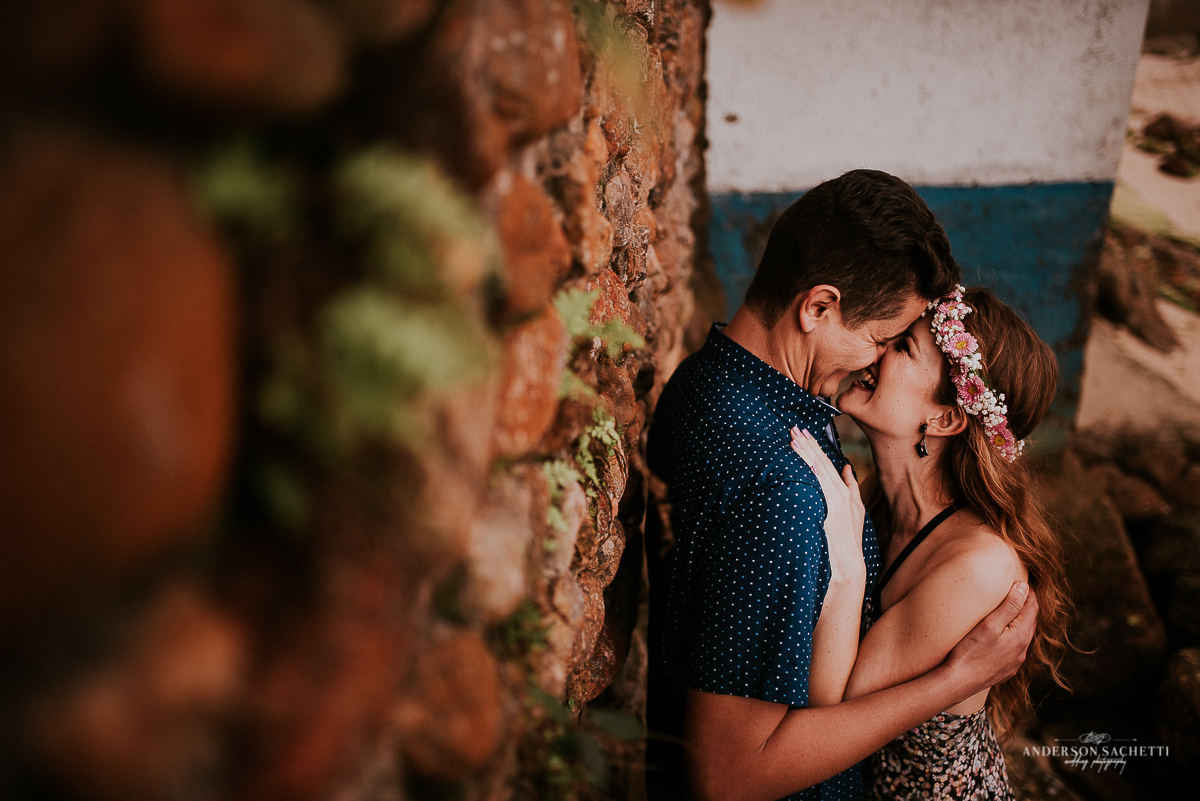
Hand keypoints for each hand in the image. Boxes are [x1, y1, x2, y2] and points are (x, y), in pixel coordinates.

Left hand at [790, 426, 865, 582]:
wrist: (848, 564)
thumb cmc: (848, 540)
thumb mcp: (855, 511)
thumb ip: (851, 486)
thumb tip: (846, 466)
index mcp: (844, 491)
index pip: (827, 463)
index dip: (815, 447)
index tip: (803, 432)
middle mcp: (841, 494)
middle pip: (822, 463)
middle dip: (808, 445)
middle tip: (794, 428)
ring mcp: (837, 503)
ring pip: (820, 473)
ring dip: (807, 455)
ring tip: (794, 440)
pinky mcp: (831, 512)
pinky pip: (823, 490)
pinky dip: (818, 475)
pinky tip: (810, 463)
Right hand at [944, 581, 1037, 693]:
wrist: (958, 683)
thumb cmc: (969, 652)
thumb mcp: (989, 624)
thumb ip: (1009, 606)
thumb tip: (1024, 587)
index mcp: (1021, 636)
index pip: (1032, 608)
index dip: (1029, 593)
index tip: (1022, 580)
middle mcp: (1022, 650)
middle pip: (1030, 622)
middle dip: (1026, 606)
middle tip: (1018, 591)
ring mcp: (1015, 662)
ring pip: (1023, 636)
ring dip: (1020, 622)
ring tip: (1010, 610)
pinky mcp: (1006, 670)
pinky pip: (1015, 649)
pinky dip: (1012, 637)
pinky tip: (1002, 635)